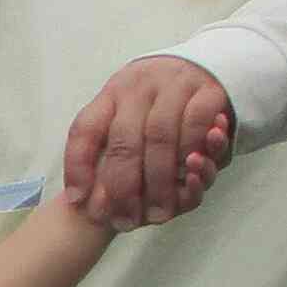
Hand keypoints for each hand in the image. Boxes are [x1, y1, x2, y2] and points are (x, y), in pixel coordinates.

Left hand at [64, 56, 235, 229]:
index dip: (77, 167)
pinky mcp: (209, 90)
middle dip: (123, 187)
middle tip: (125, 221)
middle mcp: (140, 85)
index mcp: (113, 93)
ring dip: (159, 180)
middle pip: (124, 141)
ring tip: (158, 212)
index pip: (85, 129)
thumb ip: (108, 152)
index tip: (78, 201)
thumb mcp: (128, 116)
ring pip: (161, 136)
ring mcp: (175, 84)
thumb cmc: (159, 103)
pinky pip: (197, 125)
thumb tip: (81, 200)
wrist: (207, 64)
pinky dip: (192, 153)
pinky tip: (190, 175)